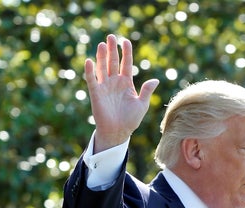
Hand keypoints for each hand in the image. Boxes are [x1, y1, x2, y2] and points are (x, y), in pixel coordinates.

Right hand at [85, 34, 158, 152]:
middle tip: (110, 36)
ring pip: (102, 68)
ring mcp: (105, 87)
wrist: (118, 132)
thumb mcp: (142, 105)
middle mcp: (115, 82)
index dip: (126, 52)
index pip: (126, 63)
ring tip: (101, 44)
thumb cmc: (130, 120)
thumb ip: (146, 91)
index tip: (125, 41)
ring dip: (101, 57)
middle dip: (112, 49)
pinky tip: (89, 61)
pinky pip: (92, 80)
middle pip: (113, 62)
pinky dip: (90, 71)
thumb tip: (155, 80)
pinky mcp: (96, 94)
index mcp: (127, 83)